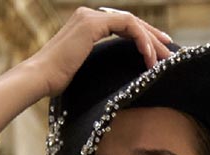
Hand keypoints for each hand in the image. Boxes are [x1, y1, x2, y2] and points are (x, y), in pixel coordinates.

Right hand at [30, 7, 174, 97]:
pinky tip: (149, 58)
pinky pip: (127, 26)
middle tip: (170, 52)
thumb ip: (98, 67)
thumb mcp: (82, 73)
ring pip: (132, 22)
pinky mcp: (93, 23)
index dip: (143, 38)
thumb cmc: (55, 84)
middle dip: (153, 37)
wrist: (39, 79)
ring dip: (152, 40)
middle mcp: (89, 16)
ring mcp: (91, 17)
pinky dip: (141, 40)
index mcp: (86, 25)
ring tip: (165, 59)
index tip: (157, 53)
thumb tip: (114, 81)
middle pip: (130, 22)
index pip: (122, 26)